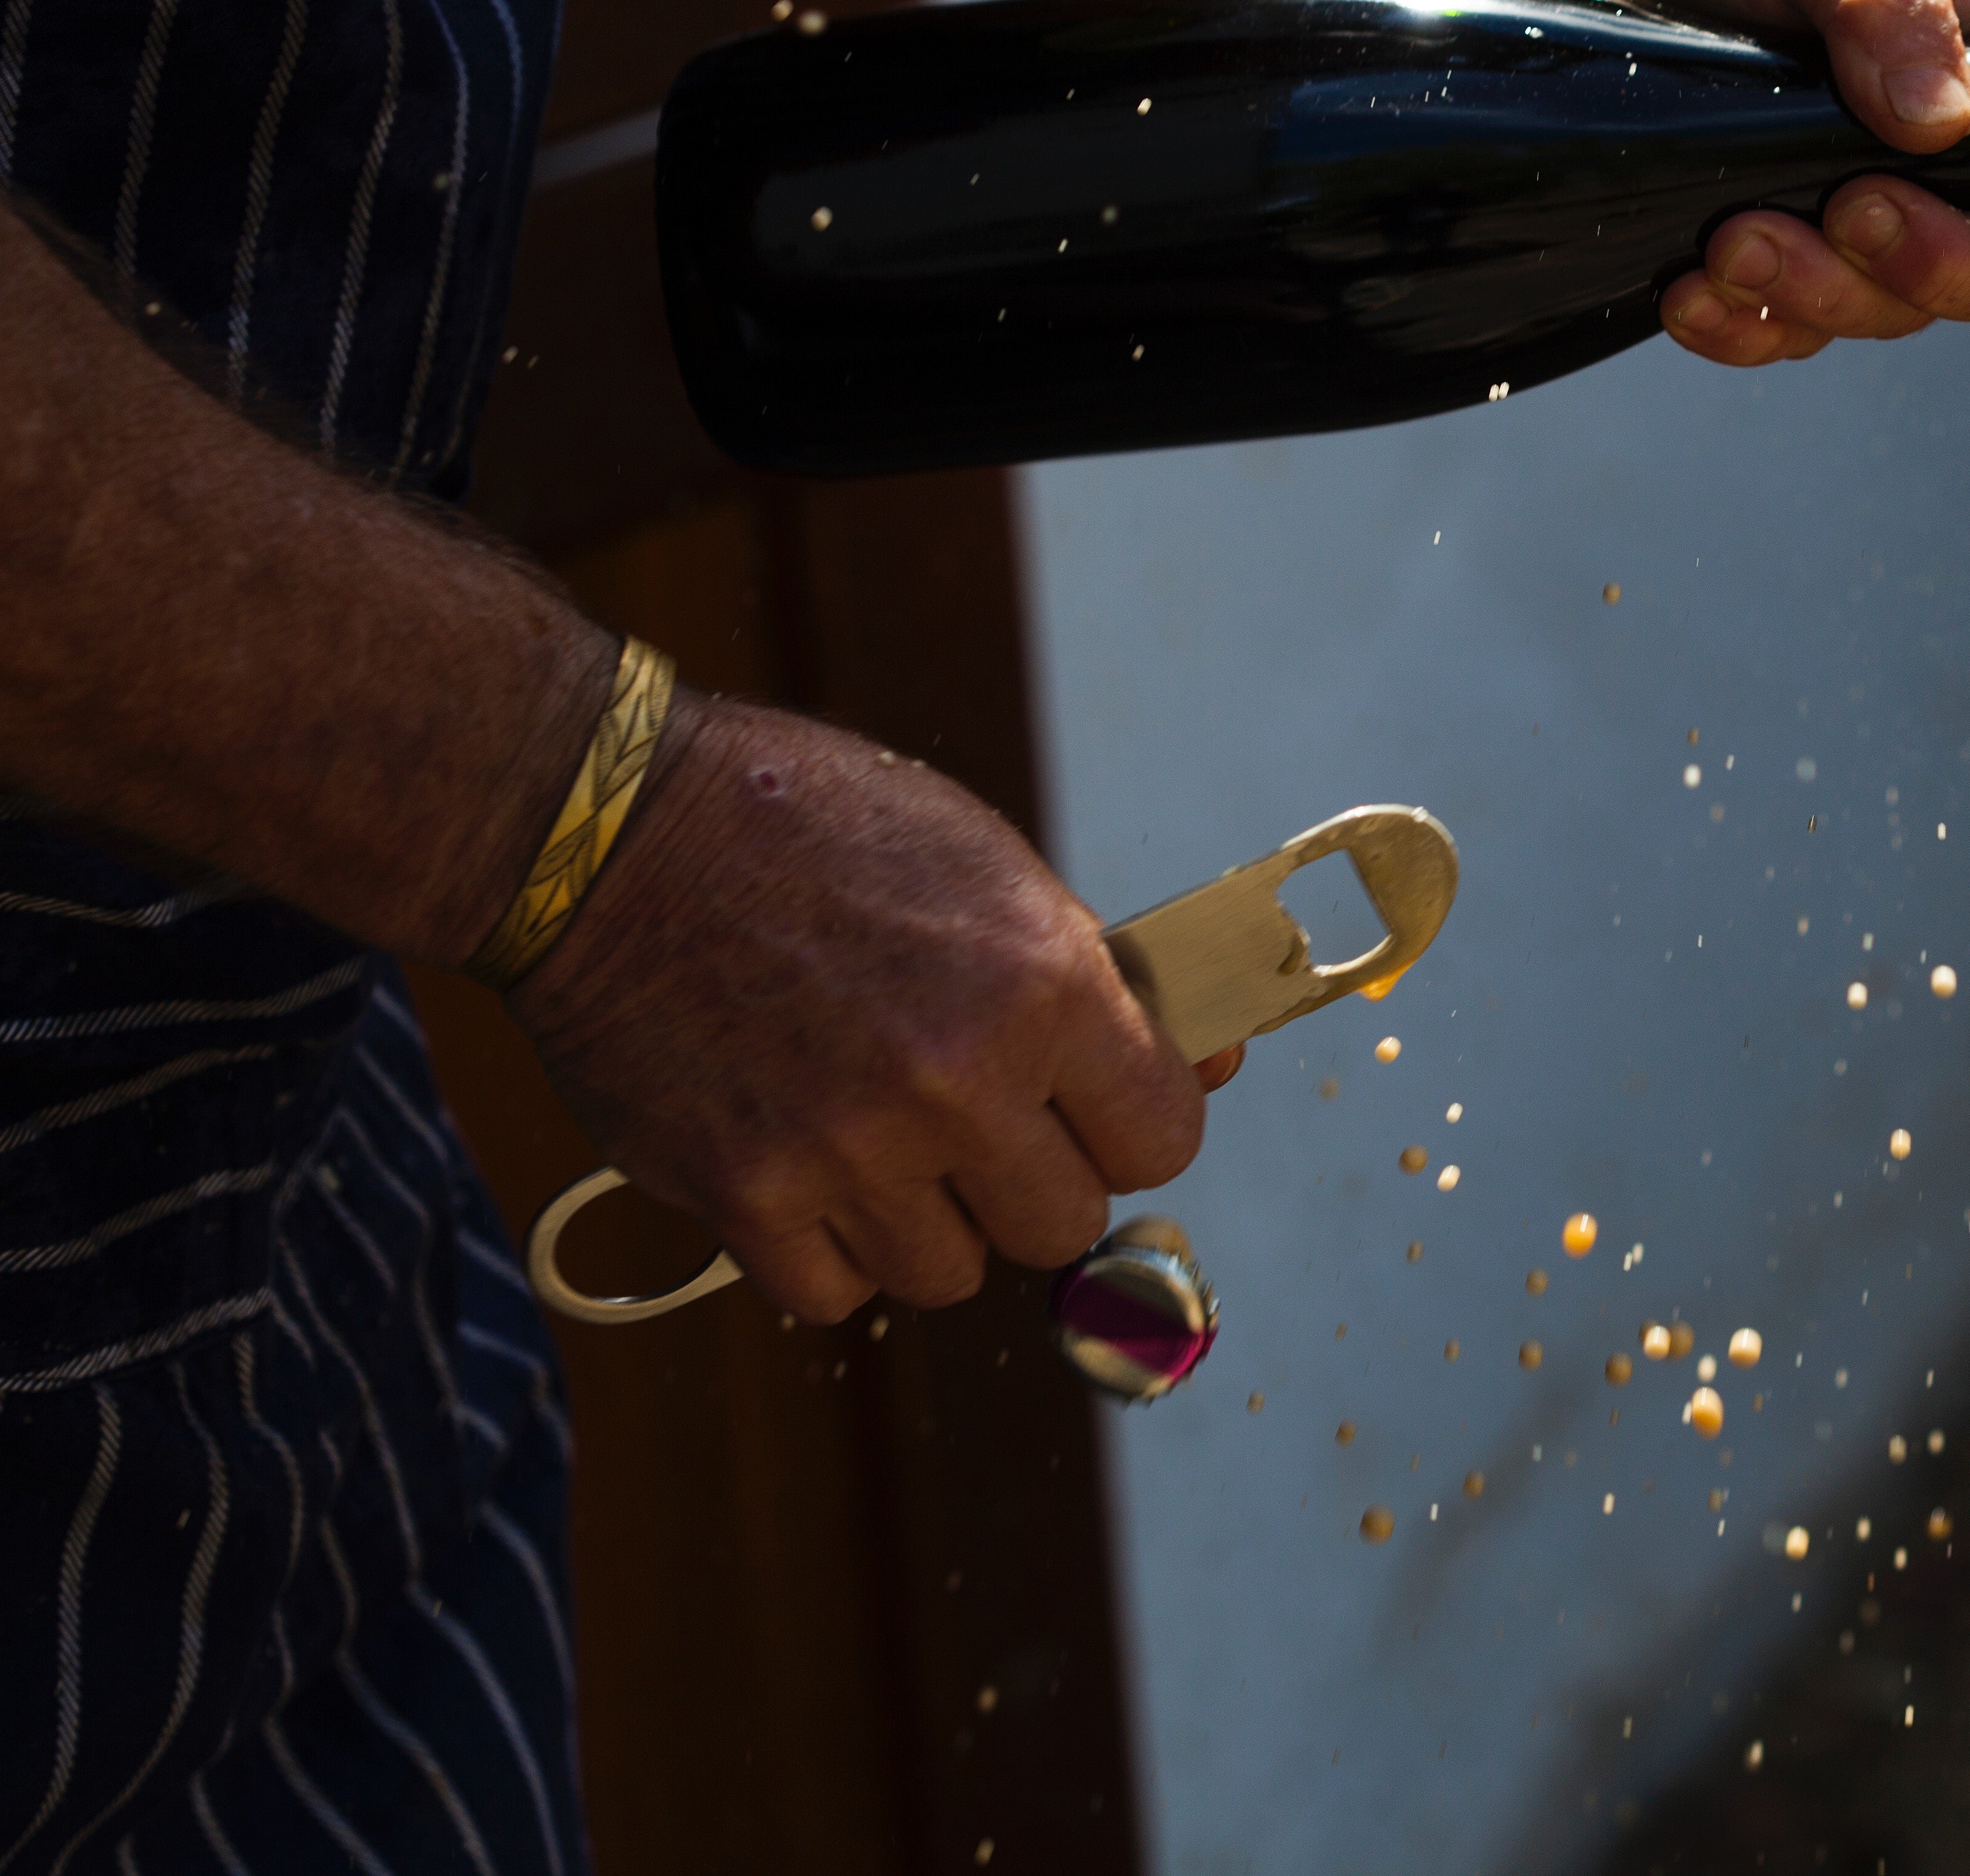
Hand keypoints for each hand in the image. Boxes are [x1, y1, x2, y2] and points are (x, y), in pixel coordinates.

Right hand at [503, 695, 1236, 1321]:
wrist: (608, 832)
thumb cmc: (812, 828)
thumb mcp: (989, 867)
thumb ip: (1097, 982)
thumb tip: (1211, 1063)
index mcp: (1040, 985)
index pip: (1163, 1140)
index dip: (1135, 1128)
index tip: (1096, 1111)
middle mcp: (956, 1081)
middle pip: (1063, 1223)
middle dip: (1032, 1179)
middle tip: (980, 1122)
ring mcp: (846, 1148)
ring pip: (949, 1271)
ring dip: (928, 1220)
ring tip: (879, 1132)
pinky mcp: (741, 1194)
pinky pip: (833, 1292)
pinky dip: (828, 1251)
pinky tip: (808, 1167)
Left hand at [1593, 0, 1969, 367]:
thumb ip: (1886, 1)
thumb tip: (1944, 121)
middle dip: (1938, 263)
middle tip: (1848, 207)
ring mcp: (1888, 218)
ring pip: (1900, 311)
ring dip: (1822, 292)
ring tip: (1733, 238)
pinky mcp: (1799, 258)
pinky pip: (1795, 331)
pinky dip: (1747, 328)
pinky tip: (1690, 295)